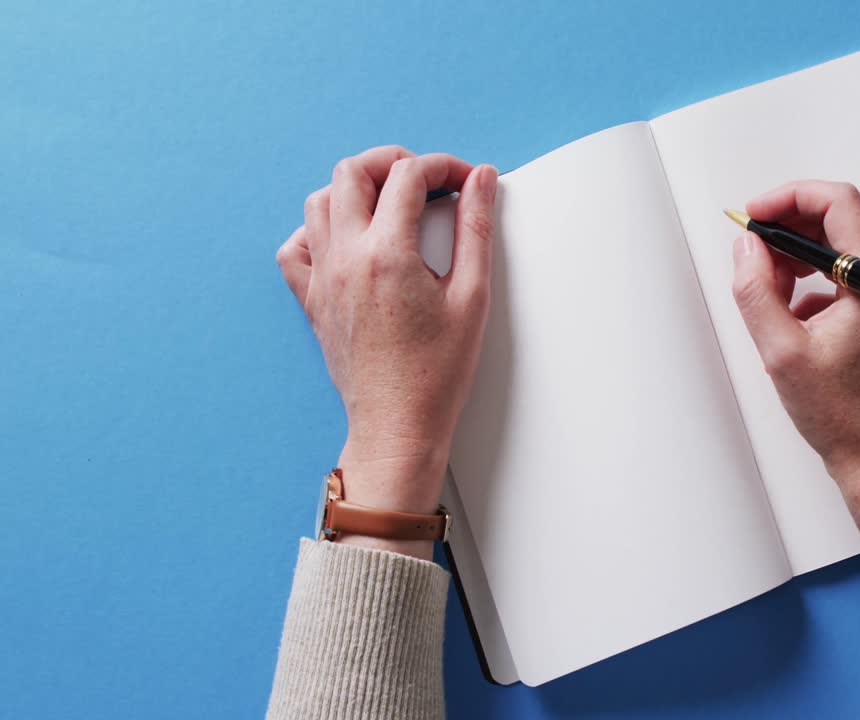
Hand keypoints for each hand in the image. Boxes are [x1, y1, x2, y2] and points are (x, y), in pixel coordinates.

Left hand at [276, 146, 497, 554]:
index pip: (409, 177)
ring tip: (391, 204)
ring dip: (356, 189)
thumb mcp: (472, 297)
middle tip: (425, 179)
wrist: (398, 425)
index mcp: (388, 254)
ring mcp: (323, 278)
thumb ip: (475, 230)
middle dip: (392, 162)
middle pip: (353, 172)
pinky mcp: (312, 300)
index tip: (465, 180)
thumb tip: (480, 180)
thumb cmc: (438, 372)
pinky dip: (318, 229)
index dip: (442, 167)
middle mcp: (346, 258)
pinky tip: (349, 239)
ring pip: (320, 200)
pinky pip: (295, 247)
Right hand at [731, 181, 859, 501]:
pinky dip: (810, 284)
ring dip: (796, 258)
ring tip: (766, 289)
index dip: (789, 198)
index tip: (753, 215)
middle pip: (838, 222)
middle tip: (751, 252)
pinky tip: (789, 319)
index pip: (838, 203)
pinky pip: (842, 279)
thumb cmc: (843, 416)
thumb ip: (757, 291)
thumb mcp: (782, 352)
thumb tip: (746, 247)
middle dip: (787, 229)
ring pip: (838, 251)